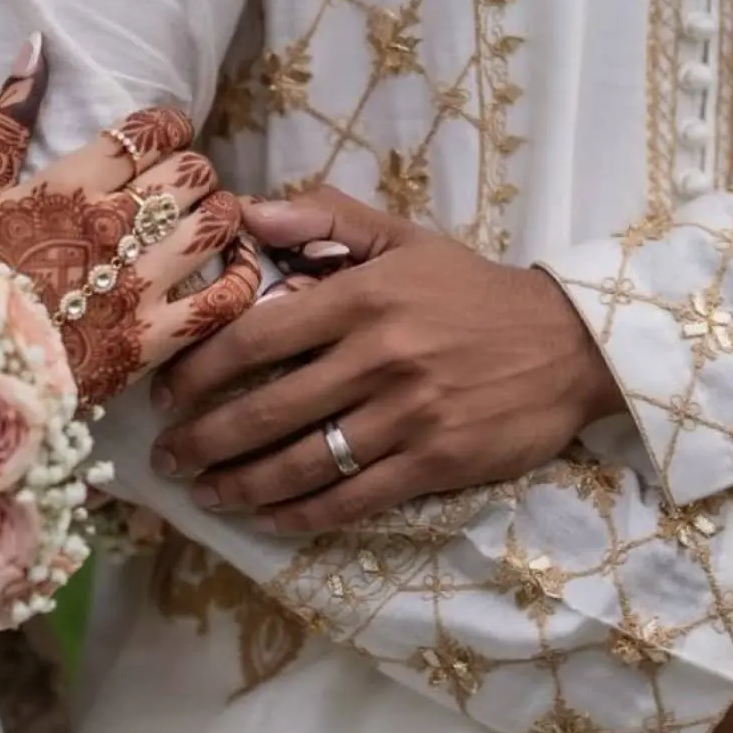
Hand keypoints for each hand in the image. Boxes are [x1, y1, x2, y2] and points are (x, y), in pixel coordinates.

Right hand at [0, 34, 259, 408]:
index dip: (168, 127)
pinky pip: (225, 296)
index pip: (148, 133)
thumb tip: (37, 46)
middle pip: (191, 173)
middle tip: (185, 185)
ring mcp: (139, 283)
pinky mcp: (156, 338)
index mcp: (71, 186)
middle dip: (195, 170)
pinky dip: (240, 274)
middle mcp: (113, 227)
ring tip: (208, 220)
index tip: (166, 137)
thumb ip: (5, 119)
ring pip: (215, 223)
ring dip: (220, 214)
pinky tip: (233, 265)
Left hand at [150, 186, 624, 532]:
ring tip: (203, 491)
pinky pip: (353, 499)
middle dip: (204, 440)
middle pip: (268, 410)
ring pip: (304, 463)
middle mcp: (378, 358)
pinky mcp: (436, 463)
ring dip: (241, 484)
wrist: (567, 343)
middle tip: (166, 458)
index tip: (165, 394)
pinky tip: (267, 518)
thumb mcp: (401, 237)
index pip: (255, 338)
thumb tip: (243, 214)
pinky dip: (302, 514)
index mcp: (361, 298)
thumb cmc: (468, 289)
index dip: (199, 371)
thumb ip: (321, 216)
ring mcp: (407, 416)